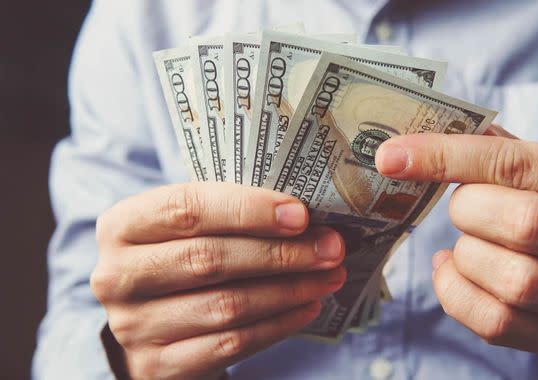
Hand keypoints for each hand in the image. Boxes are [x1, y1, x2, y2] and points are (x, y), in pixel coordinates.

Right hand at [92, 183, 345, 378]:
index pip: (187, 208)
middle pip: (209, 259)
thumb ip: (232, 214)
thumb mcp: (190, 226)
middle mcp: (117, 275)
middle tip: (331, 247)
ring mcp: (134, 325)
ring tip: (330, 276)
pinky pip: (231, 345)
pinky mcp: (159, 365)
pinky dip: (278, 324)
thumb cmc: (182, 257)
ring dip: (289, 290)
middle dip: (281, 253)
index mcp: (123, 225)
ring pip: (226, 305)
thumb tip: (307, 217)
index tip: (301, 214)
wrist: (153, 320)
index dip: (248, 209)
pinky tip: (307, 306)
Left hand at [375, 126, 537, 352]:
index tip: (391, 156)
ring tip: (467, 243)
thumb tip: (417, 139)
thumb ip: (495, 152)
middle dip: (469, 211)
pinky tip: (455, 271)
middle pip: (524, 224)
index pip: (517, 165)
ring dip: (467, 256)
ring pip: (514, 281)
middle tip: (463, 208)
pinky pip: (496, 322)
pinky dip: (456, 293)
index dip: (447, 157)